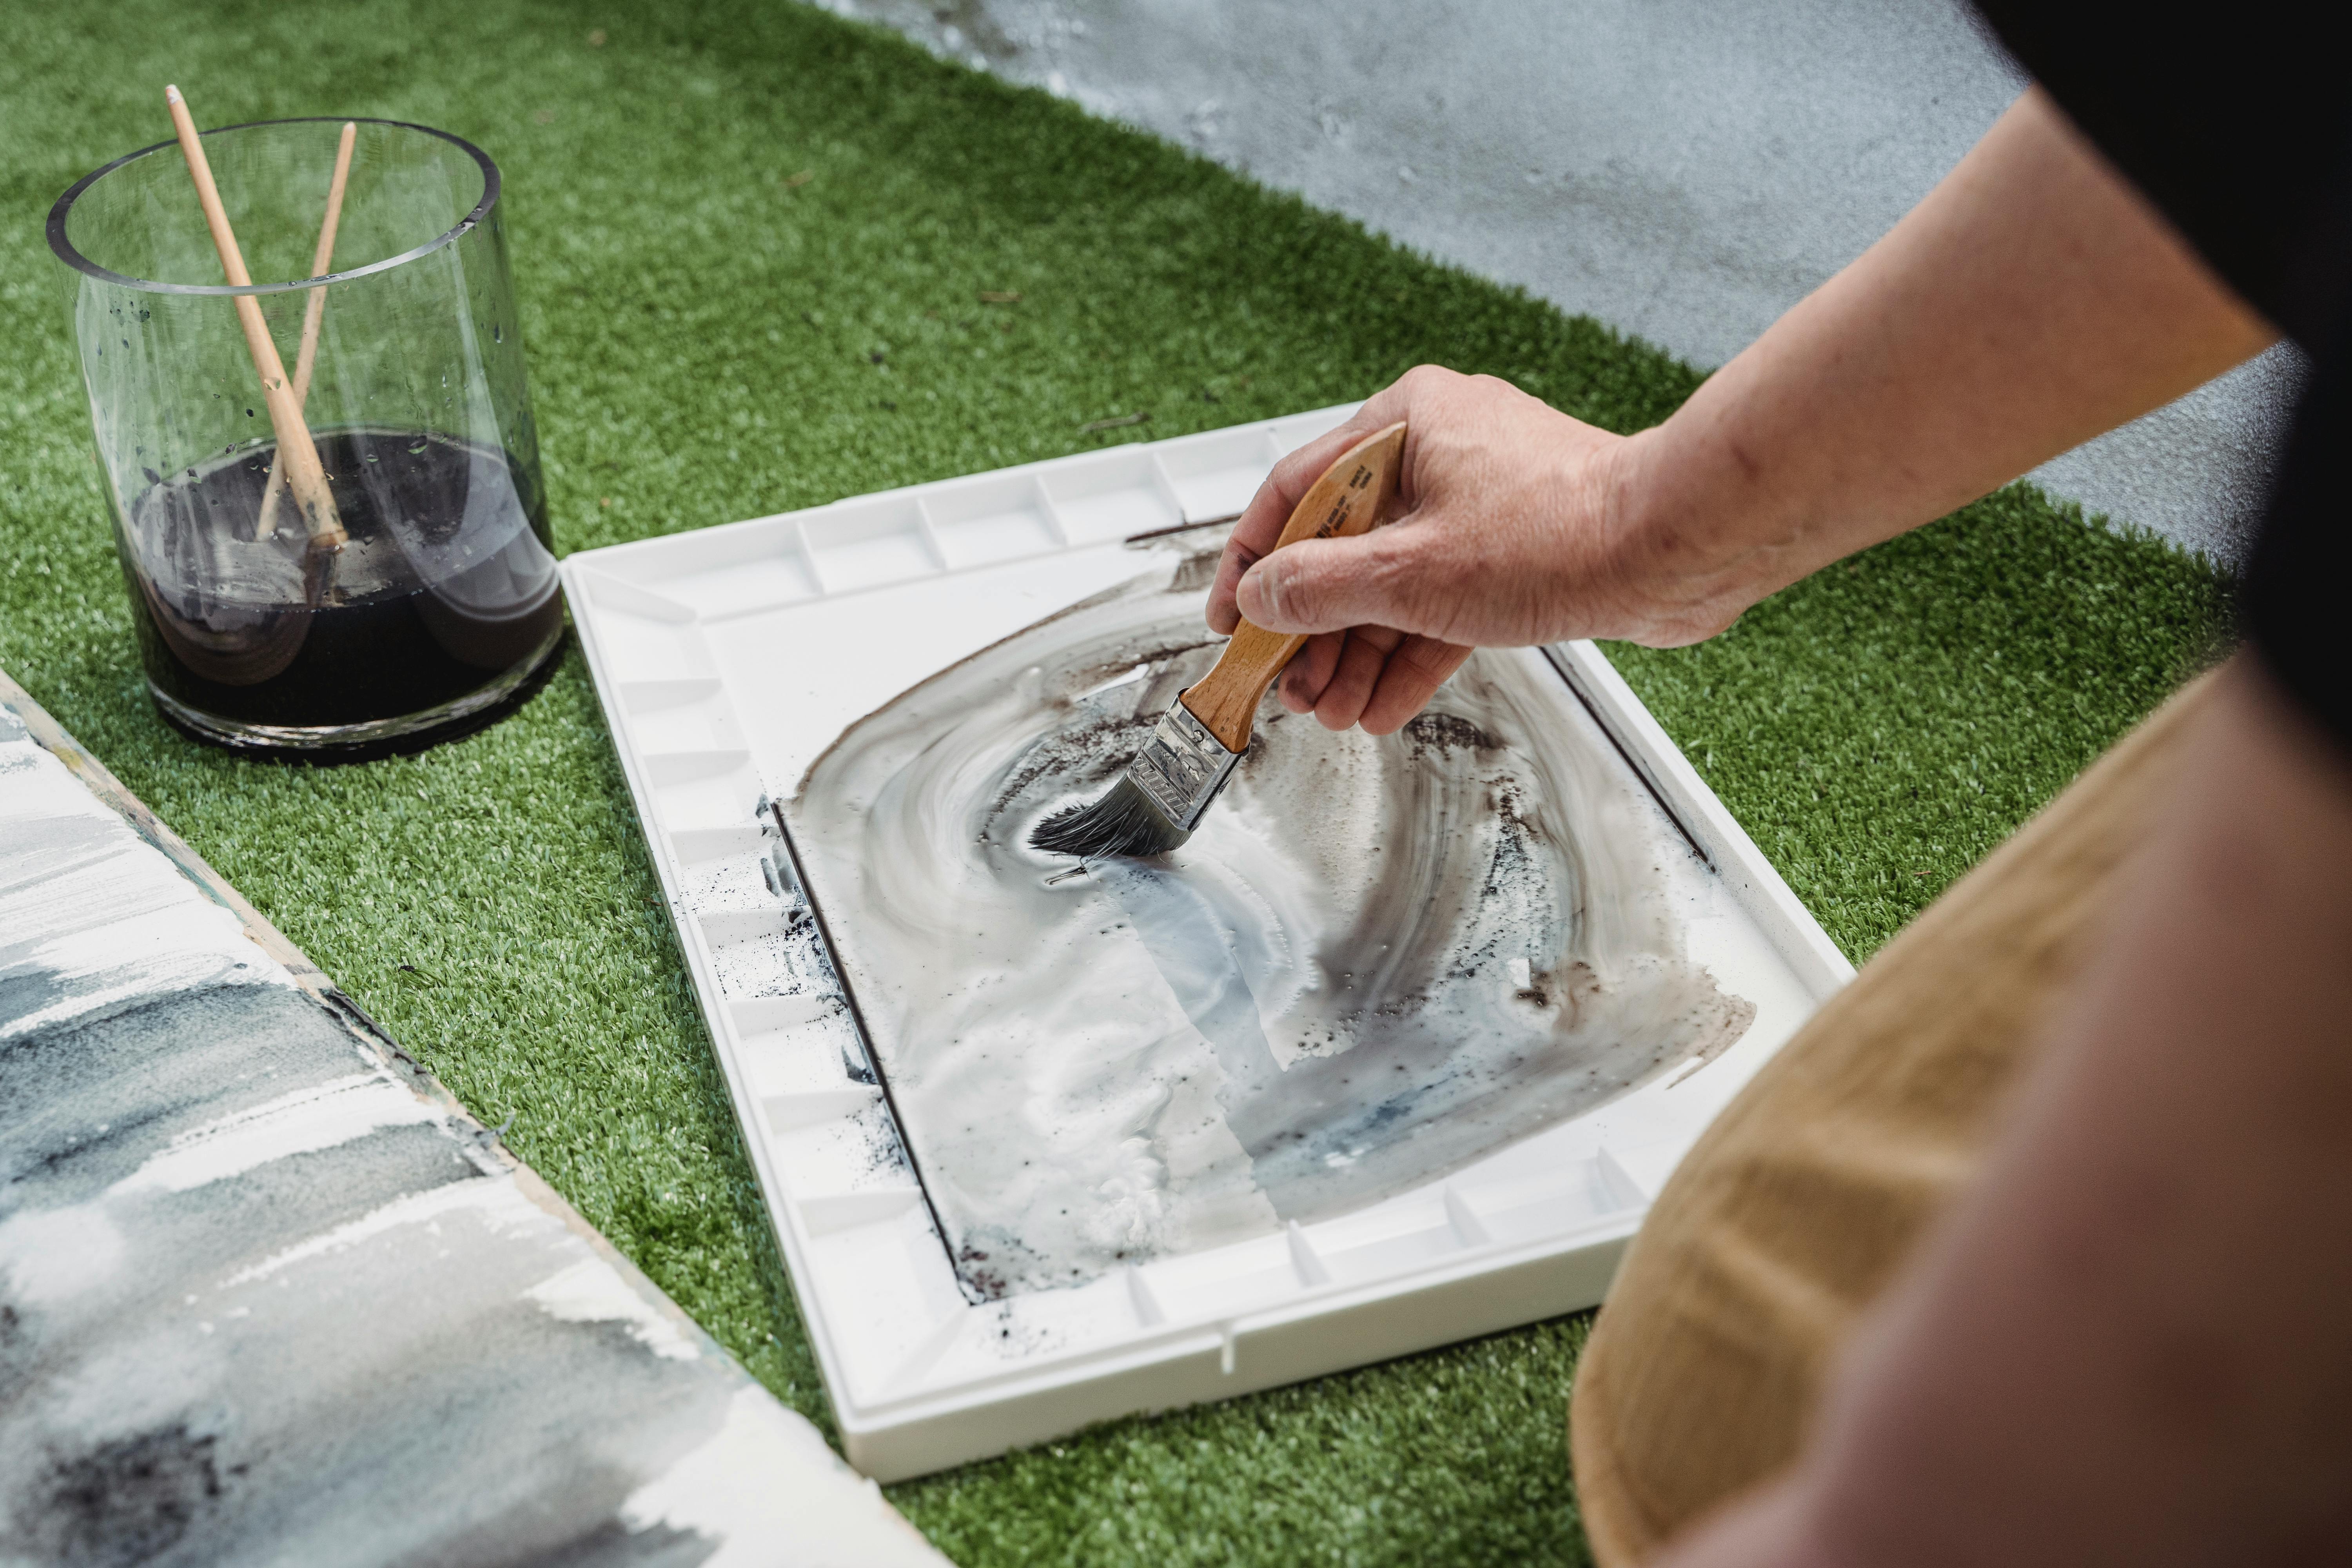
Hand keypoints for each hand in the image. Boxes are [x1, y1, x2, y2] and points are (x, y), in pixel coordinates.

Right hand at [1206, 366, 1730, 734]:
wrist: (1676, 548)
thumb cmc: (1558, 534)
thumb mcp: (1409, 572)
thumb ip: (1320, 587)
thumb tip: (1261, 595)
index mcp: (1404, 422)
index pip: (1296, 492)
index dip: (1254, 563)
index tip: (1231, 619)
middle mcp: (1439, 449)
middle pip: (1345, 546)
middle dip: (1314, 629)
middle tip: (1288, 688)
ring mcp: (1480, 500)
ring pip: (1395, 582)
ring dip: (1360, 652)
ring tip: (1332, 712)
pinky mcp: (1516, 548)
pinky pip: (1443, 600)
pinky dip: (1413, 651)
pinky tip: (1381, 706)